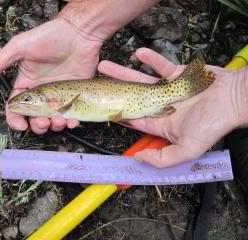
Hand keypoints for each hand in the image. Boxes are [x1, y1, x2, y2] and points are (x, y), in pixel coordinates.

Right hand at [0, 19, 102, 133]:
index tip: (21, 125)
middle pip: (35, 118)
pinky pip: (72, 115)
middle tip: (43, 122)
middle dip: (37, 125)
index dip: (15, 119)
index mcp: (26, 84)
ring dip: (55, 126)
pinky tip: (72, 121)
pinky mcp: (74, 96)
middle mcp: (41, 94)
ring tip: (60, 121)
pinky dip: (71, 122)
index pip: (16, 107)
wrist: (78, 34)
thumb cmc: (49, 37)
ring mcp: (59, 96)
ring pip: (53, 120)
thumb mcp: (20, 47)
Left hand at [98, 48, 247, 167]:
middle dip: (113, 90)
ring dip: (123, 72)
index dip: (117, 113)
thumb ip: (162, 158)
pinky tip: (138, 53)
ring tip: (105, 66)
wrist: (234, 101)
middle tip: (96, 83)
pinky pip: (161, 65)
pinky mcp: (177, 75)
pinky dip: (151, 59)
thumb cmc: (213, 125)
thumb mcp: (187, 150)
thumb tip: (138, 159)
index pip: (134, 119)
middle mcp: (160, 105)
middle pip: (131, 97)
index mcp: (160, 123)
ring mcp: (167, 89)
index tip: (102, 108)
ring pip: (140, 79)